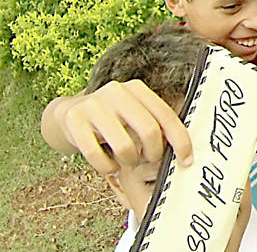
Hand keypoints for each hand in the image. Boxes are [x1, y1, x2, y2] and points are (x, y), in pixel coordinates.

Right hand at [57, 80, 191, 174]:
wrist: (70, 113)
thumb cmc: (114, 119)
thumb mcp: (135, 113)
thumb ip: (155, 124)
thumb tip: (186, 150)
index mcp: (137, 88)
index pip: (167, 116)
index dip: (180, 141)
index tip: (186, 161)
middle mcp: (117, 92)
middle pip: (149, 131)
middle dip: (153, 153)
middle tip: (148, 160)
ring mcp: (94, 105)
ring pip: (125, 146)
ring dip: (130, 161)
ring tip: (127, 161)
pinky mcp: (75, 121)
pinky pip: (97, 156)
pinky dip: (107, 168)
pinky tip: (110, 166)